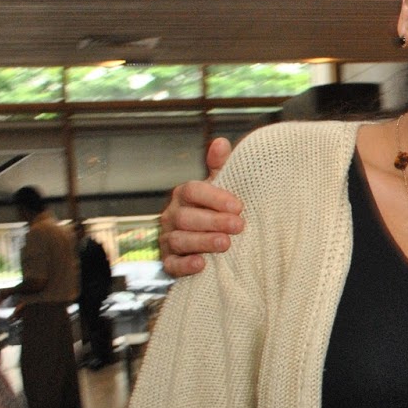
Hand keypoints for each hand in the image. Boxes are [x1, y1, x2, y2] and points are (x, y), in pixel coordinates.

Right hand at [159, 137, 243, 276]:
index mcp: (184, 194)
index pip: (193, 190)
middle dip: (214, 221)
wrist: (209, 243)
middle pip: (187, 217)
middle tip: (239, 225)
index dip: (215, 197)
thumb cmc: (215, 210)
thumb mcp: (220, 188)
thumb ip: (220, 167)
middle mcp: (172, 215)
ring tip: (226, 244)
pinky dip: (185, 265)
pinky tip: (201, 264)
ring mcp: (168, 238)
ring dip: (203, 241)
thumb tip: (221, 142)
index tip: (239, 206)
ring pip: (179, 239)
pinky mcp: (169, 261)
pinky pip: (171, 264)